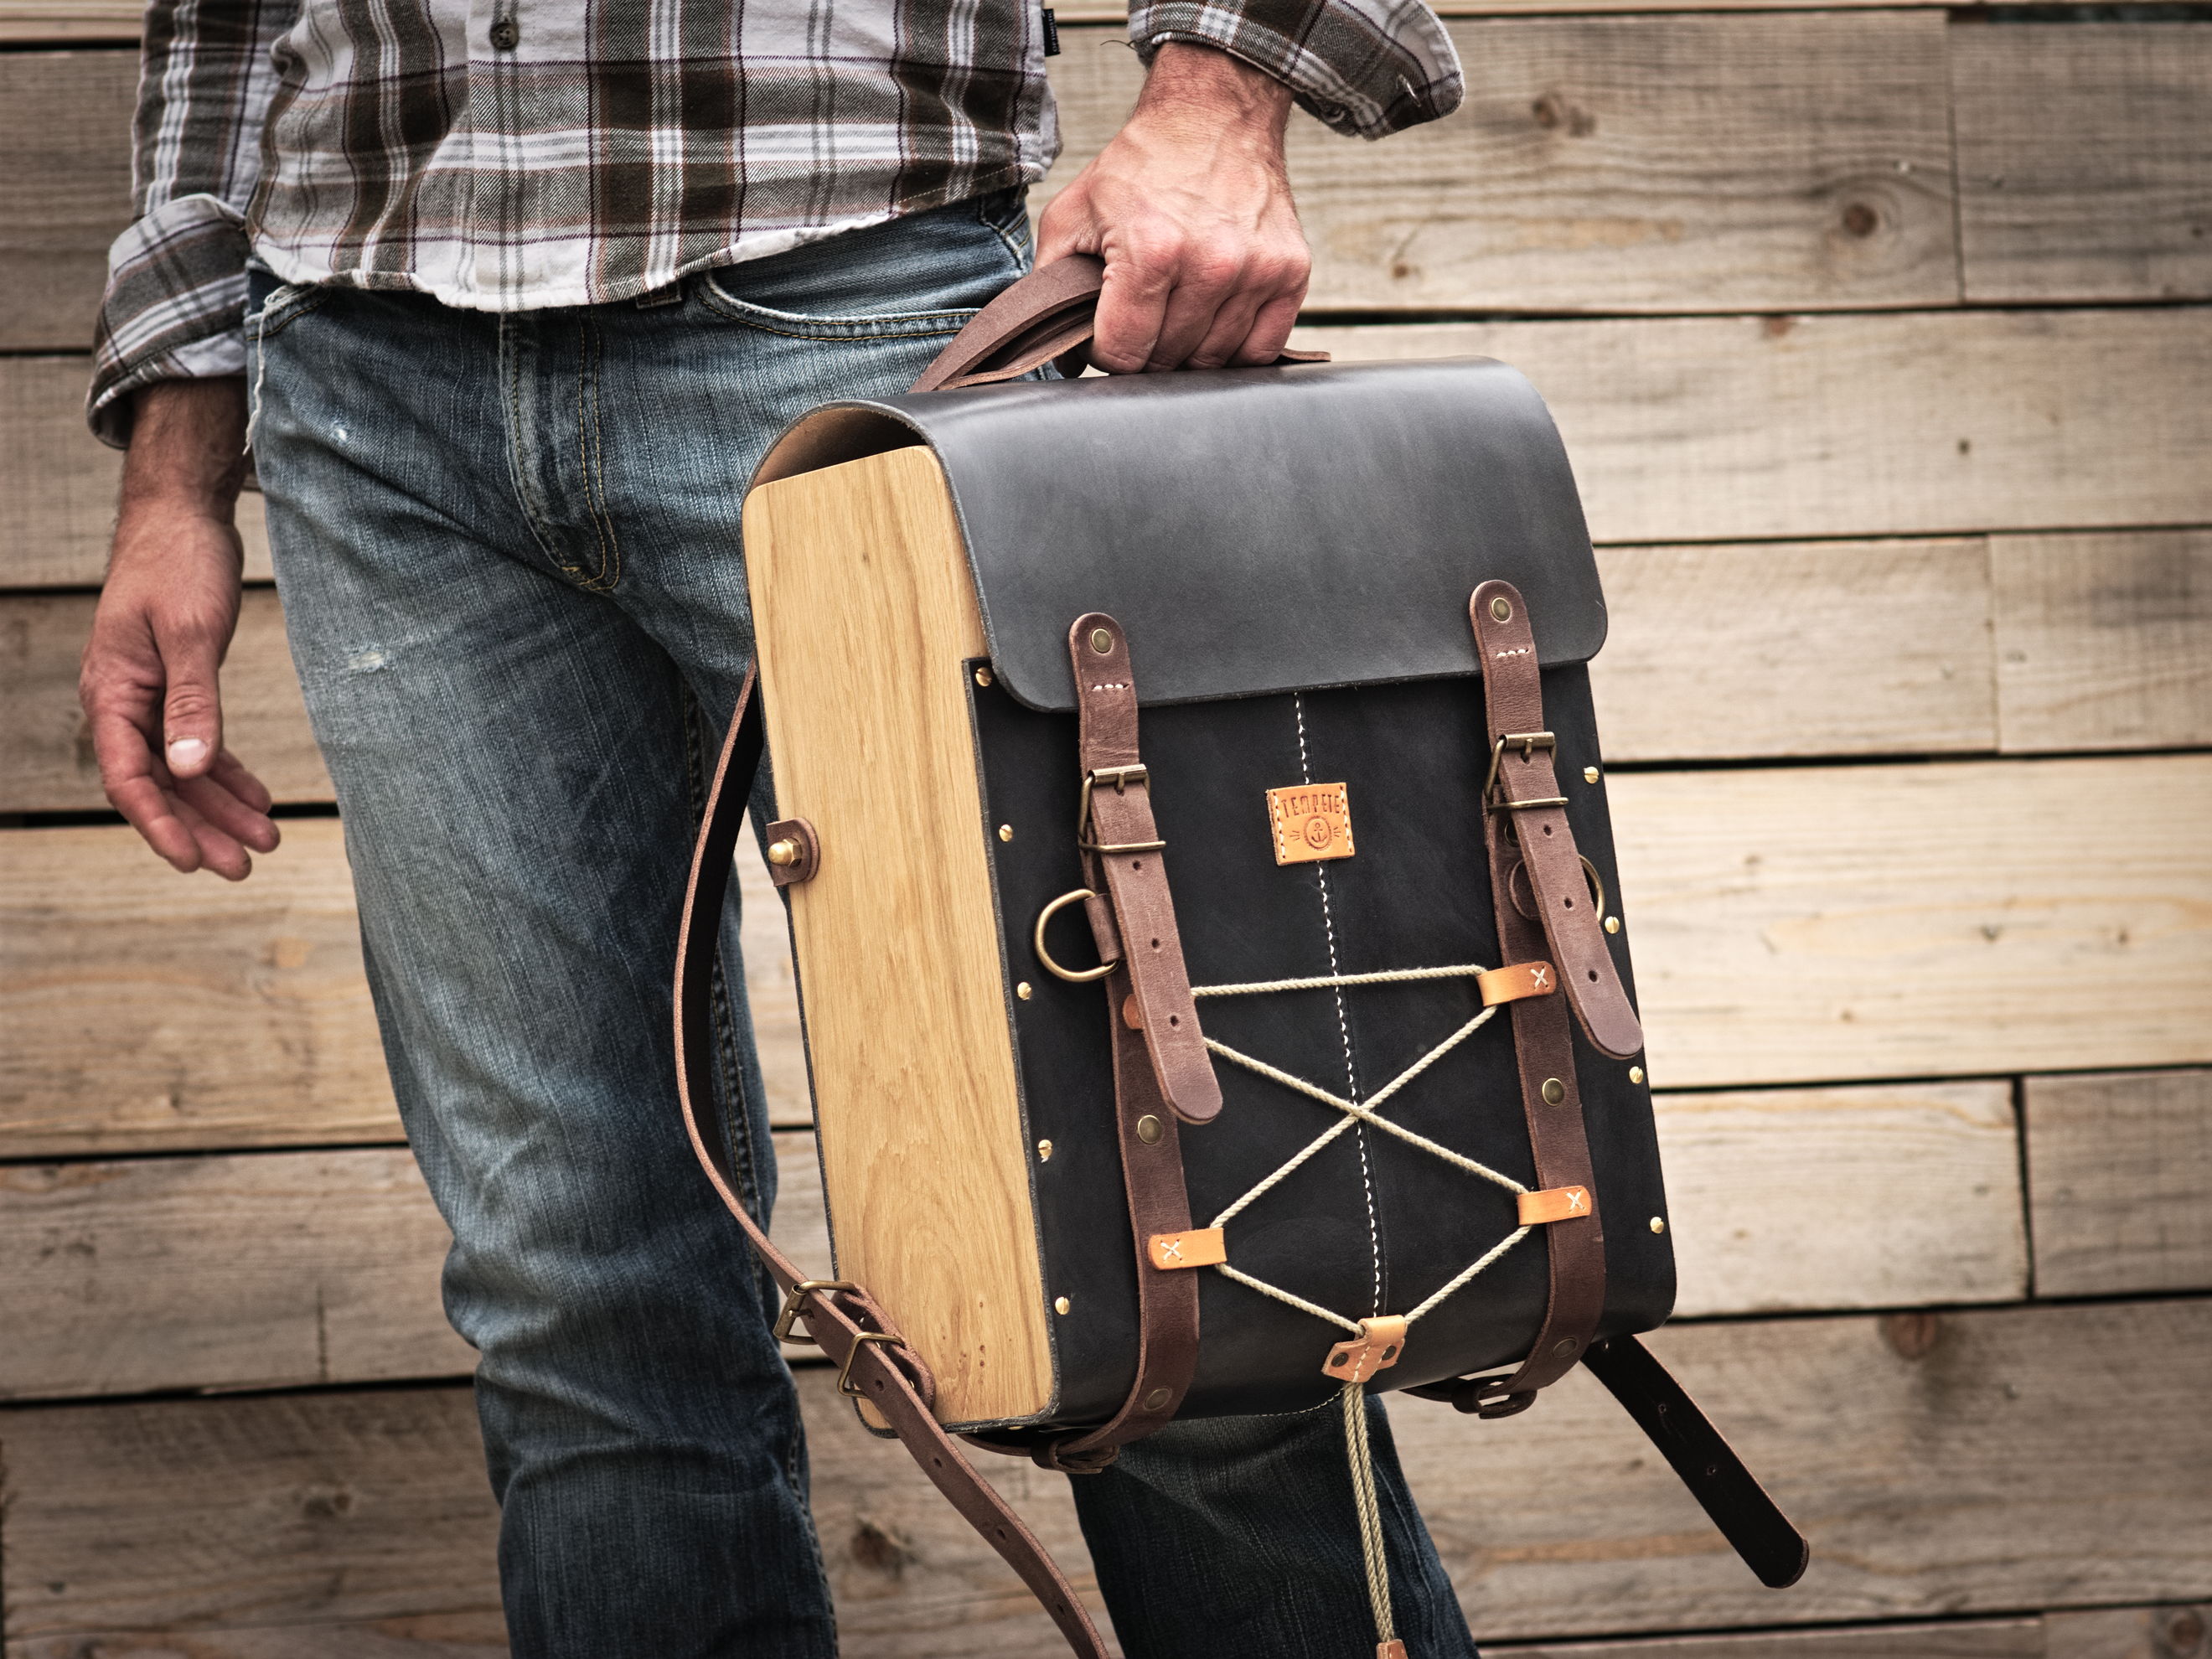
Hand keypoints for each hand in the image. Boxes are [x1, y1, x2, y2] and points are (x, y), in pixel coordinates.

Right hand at [80, 378, 278, 878]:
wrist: (182, 515)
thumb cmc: (179, 563)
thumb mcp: (192, 633)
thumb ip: (193, 701)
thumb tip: (190, 767)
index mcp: (112, 692)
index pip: (129, 778)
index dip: (160, 825)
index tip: (194, 862)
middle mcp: (123, 701)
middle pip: (158, 784)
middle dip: (199, 828)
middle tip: (243, 867)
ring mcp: (149, 695)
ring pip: (182, 769)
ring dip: (220, 806)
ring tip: (265, 840)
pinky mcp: (178, 684)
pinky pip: (198, 743)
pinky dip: (228, 773)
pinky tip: (258, 799)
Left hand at [1036, 41, 1309, 372]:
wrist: (1213, 117)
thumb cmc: (1142, 167)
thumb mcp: (1072, 212)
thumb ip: (1051, 284)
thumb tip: (1063, 354)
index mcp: (1152, 251)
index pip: (1124, 354)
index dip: (1106, 352)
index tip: (1108, 328)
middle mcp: (1211, 264)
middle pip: (1168, 361)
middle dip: (1146, 348)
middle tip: (1141, 313)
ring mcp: (1257, 270)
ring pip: (1213, 361)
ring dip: (1189, 349)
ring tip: (1177, 308)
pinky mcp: (1291, 272)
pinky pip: (1262, 350)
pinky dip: (1236, 348)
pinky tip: (1215, 317)